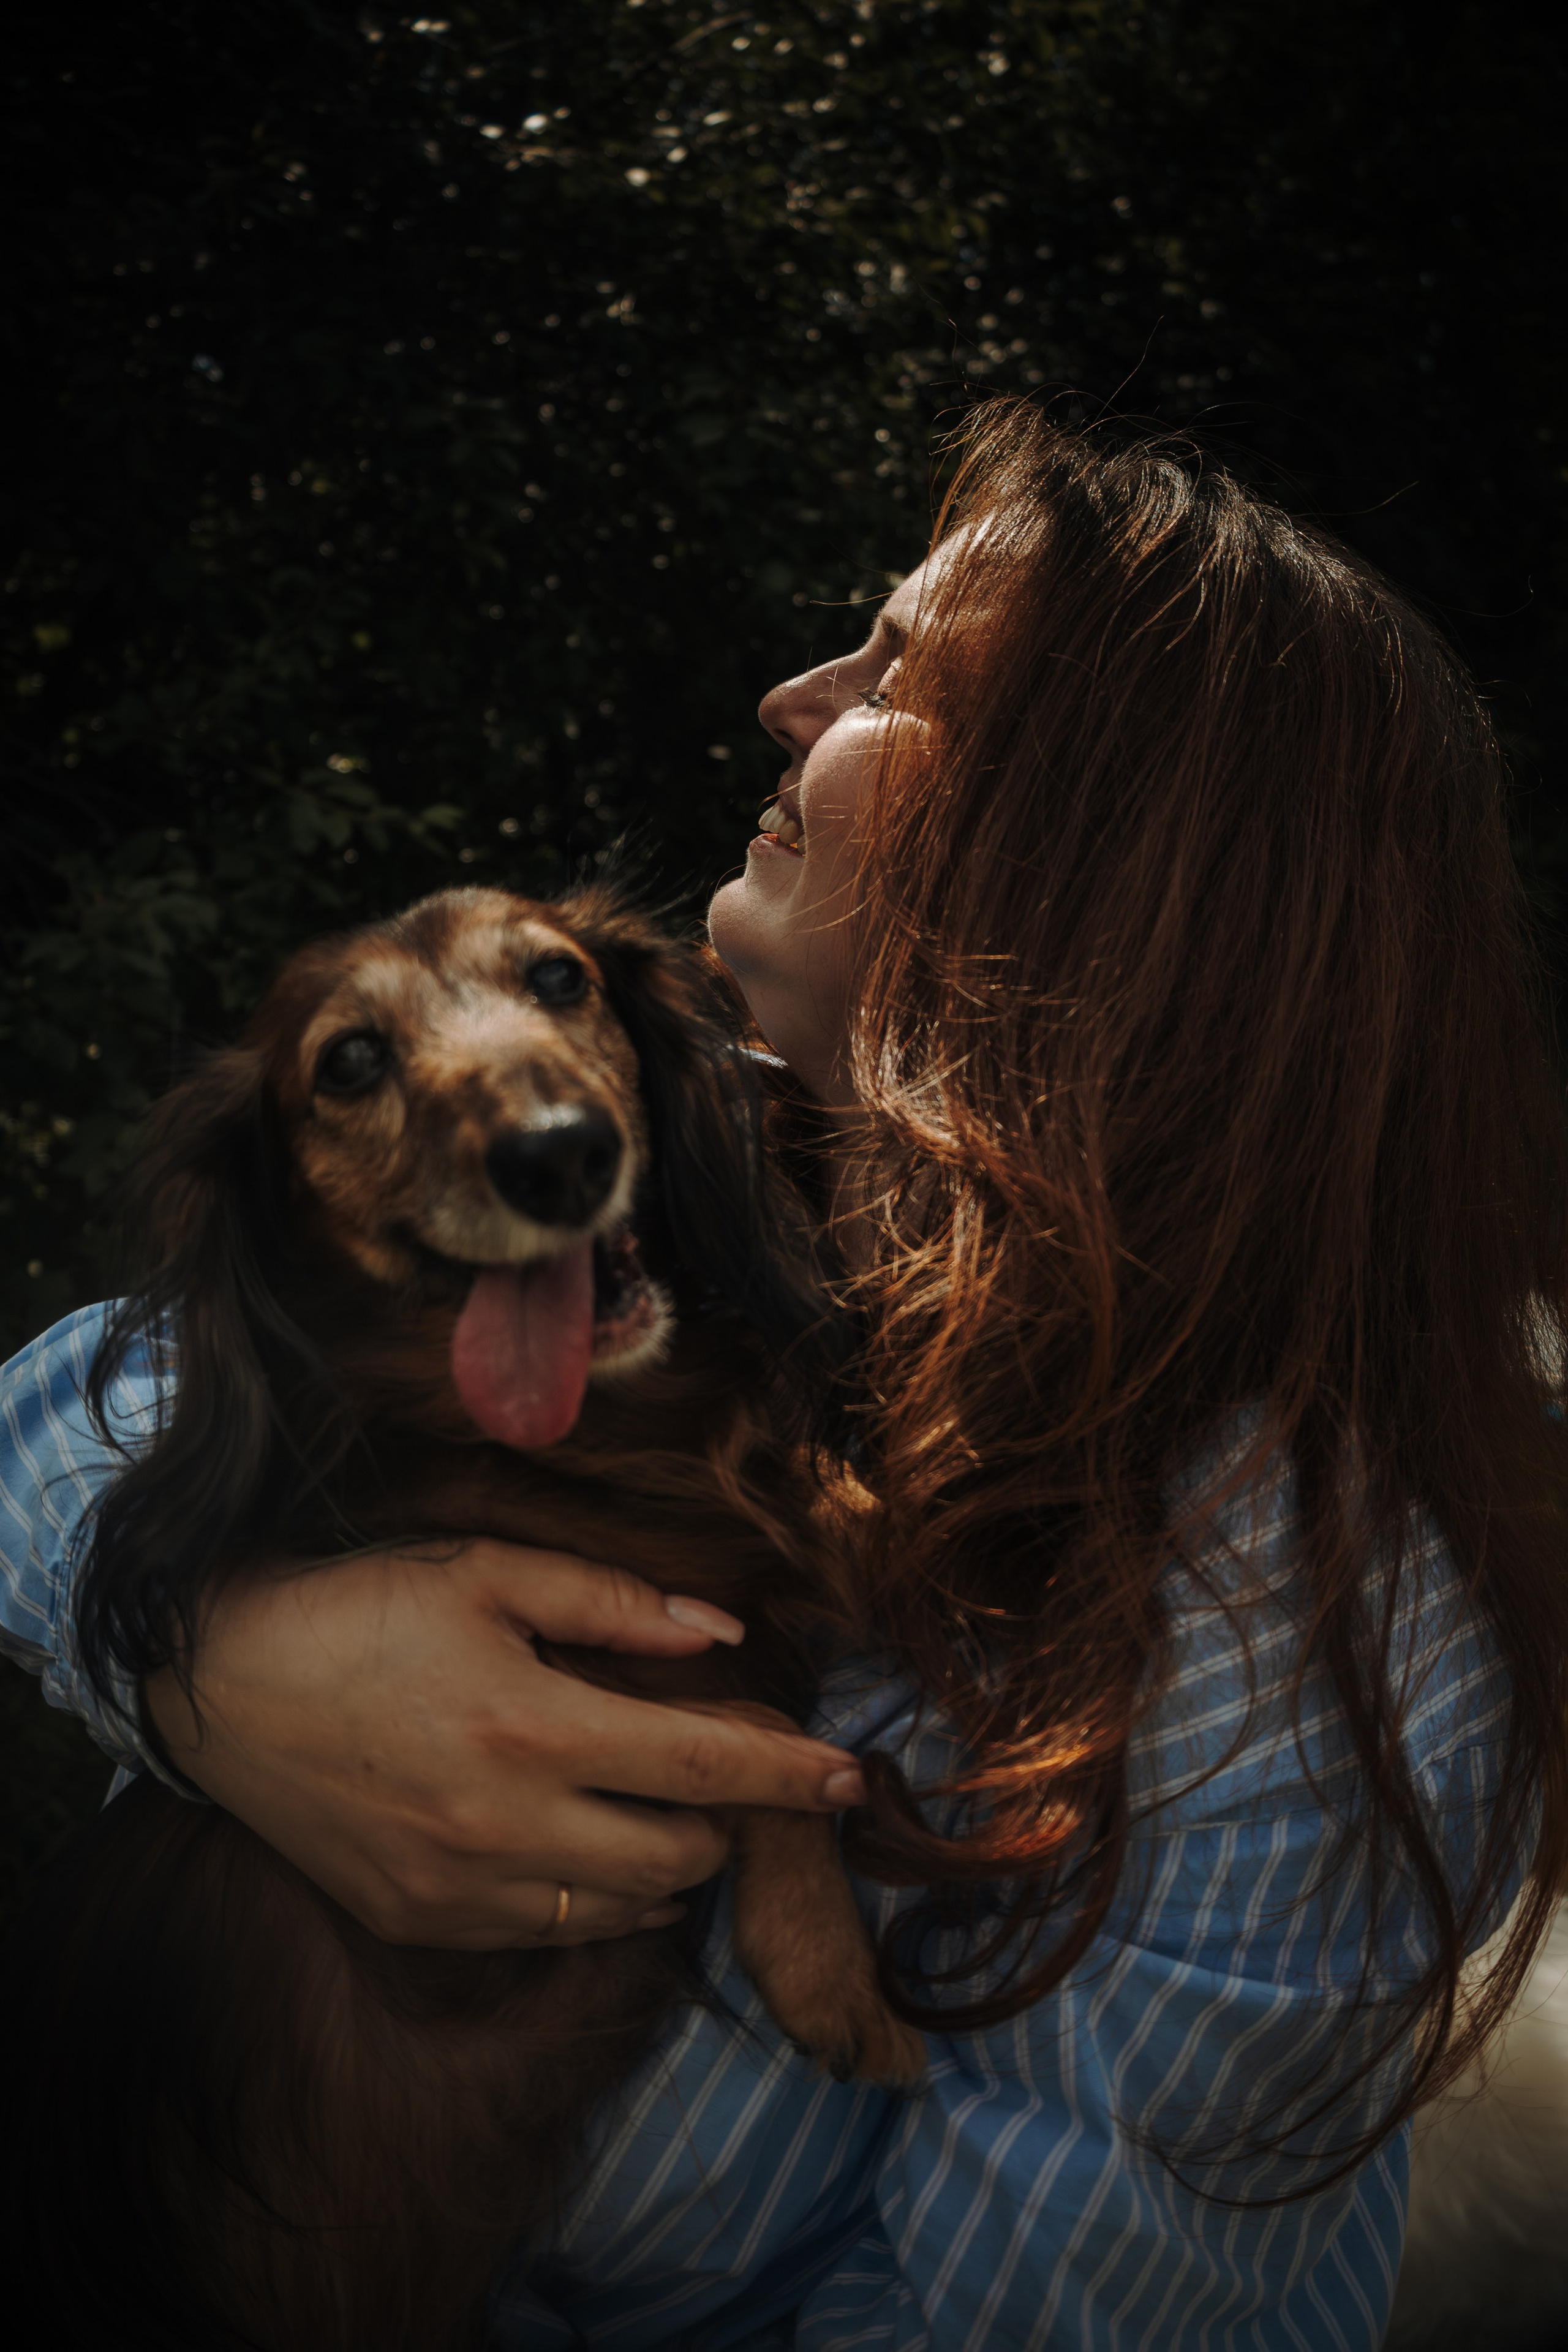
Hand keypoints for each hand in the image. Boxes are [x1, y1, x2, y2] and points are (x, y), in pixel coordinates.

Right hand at [144, 1539, 864, 1950]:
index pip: (701, 1769)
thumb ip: (613, 1603)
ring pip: (621, 1910)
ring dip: (663, 1864)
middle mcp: (507, 1826)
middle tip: (709, 1763)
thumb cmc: (358, 1609)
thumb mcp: (488, 1572)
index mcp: (534, 1727)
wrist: (219, 1685)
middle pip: (677, 1854)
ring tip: (649, 1805)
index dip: (788, 1776)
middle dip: (721, 1818)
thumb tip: (719, 1630)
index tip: (852, 1779)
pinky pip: (547, 1932)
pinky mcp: (423, 1922)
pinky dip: (589, 1895)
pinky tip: (577, 1843)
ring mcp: (462, 1889)